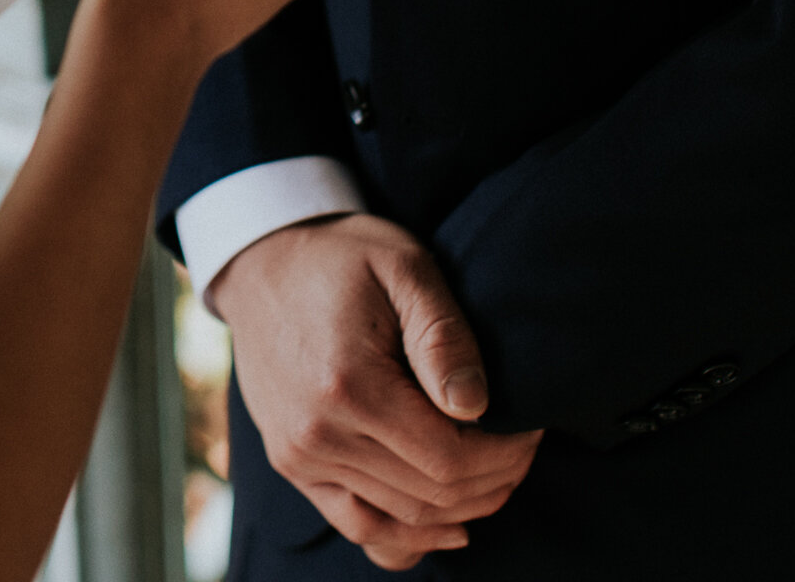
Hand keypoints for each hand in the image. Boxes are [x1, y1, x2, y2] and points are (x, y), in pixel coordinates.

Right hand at [211, 215, 542, 569]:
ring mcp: (298, 455)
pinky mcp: (290, 462)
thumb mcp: (404, 267)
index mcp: (349, 386)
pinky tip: (448, 526)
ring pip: (400, 517)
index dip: (505, 456)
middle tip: (523, 449)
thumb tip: (476, 406)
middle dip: (492, 481)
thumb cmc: (342, 257)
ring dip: (460, 508)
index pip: (450, 459)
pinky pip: (356, 524)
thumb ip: (444, 336)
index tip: (531, 428)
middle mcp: (317, 433)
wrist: (262, 260)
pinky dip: (406, 537)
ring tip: (495, 473)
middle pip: (431, 496)